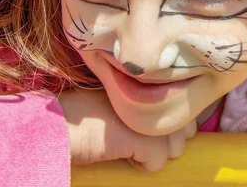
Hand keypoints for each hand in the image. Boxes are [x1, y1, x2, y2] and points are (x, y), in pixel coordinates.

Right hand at [58, 88, 196, 170]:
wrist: (58, 120)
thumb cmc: (86, 110)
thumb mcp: (123, 95)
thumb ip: (149, 99)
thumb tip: (181, 121)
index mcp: (154, 81)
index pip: (188, 103)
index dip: (175, 121)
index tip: (155, 125)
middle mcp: (158, 94)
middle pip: (188, 127)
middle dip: (169, 138)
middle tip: (140, 135)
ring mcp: (152, 115)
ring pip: (176, 148)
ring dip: (156, 152)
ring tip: (130, 142)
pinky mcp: (144, 138)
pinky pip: (159, 162)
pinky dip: (142, 165)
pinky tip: (123, 153)